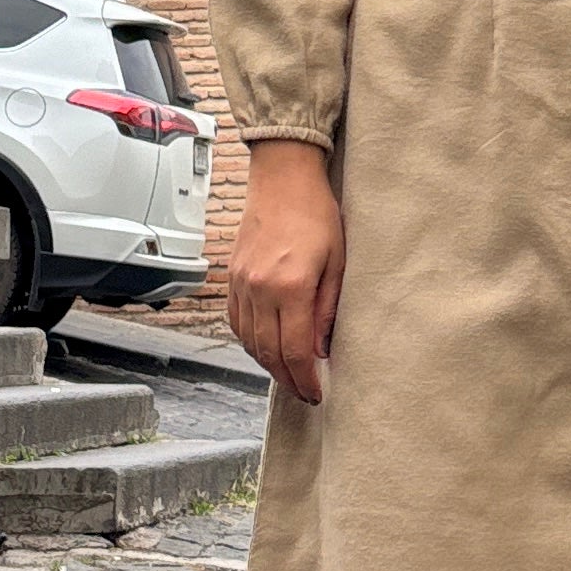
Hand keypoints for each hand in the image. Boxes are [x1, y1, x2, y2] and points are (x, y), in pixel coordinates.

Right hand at [230, 139, 345, 402]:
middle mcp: (259, 289)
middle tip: (303, 394)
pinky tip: (265, 346)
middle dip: (287, 380)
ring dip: (267, 364)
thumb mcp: (337, 262)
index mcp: (290, 287)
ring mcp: (241, 283)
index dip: (305, 380)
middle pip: (268, 352)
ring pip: (249, 340)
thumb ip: (328, 309)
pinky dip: (249, 341)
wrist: (283, 177)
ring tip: (288, 375)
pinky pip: (236, 321)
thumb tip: (320, 349)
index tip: (316, 394)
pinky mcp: (232, 276)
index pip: (294, 351)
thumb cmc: (317, 213)